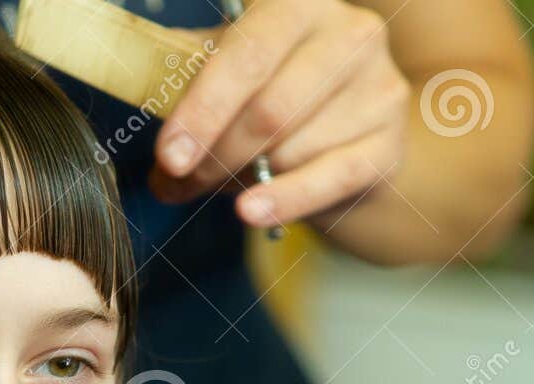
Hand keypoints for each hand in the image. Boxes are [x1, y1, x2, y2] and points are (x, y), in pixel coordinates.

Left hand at [151, 0, 409, 232]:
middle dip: (214, 154)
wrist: (348, 133)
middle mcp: (351, 33)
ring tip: (227, 183)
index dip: (202, 109)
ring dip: (244, 178)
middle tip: (182, 179)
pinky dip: (283, 201)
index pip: (246, 54)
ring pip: (291, 148)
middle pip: (267, 109)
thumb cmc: (272, 93)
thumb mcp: (227, 73)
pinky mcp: (388, 143)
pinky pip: (328, 179)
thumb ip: (182, 86)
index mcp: (300, 3)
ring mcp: (380, 88)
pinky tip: (251, 212)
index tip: (168, 156)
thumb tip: (144, 130)